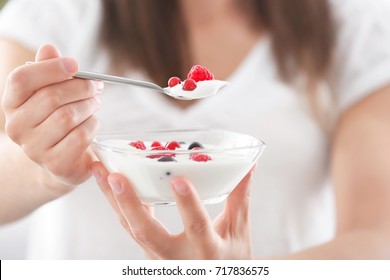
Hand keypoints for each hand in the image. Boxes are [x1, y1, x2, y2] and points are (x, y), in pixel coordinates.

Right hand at [2, 44, 102, 186]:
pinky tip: (93, 122)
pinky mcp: (56, 164)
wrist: (60, 160)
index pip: (22, 79)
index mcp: (11, 104)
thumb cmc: (56, 120)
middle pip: (51, 97)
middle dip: (81, 87)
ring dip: (89, 106)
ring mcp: (35, 149)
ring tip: (95, 103)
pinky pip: (81, 136)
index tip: (75, 64)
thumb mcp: (49, 94)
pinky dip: (92, 125)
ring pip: (68, 116)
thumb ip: (48, 70)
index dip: (50, 68)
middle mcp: (17, 127)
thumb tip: (49, 48)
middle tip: (96, 86)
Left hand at [91, 161, 254, 258]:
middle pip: (147, 233)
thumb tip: (249, 165)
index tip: (179, 180)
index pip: (197, 227)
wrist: (216, 279)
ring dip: (113, 200)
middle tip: (114, 175)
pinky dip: (118, 206)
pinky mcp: (149, 253)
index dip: (188, 205)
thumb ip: (239, 197)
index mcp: (207, 250)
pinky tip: (109, 185)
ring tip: (99, 171)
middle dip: (129, 203)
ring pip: (130, 229)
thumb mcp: (239, 232)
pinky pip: (129, 228)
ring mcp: (158, 257)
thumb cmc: (231, 259)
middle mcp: (177, 257)